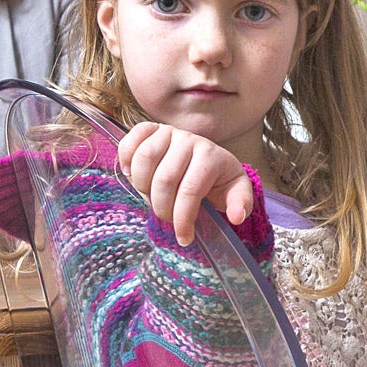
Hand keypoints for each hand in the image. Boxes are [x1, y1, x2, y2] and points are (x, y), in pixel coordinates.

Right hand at [117, 123, 254, 246]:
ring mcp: (168, 132)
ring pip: (144, 160)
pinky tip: (132, 176)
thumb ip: (240, 203)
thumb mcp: (236, 191)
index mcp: (210, 156)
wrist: (208, 157)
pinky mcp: (151, 129)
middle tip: (167, 218)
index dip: (182, 219)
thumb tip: (236, 217)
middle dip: (162, 208)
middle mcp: (189, 140)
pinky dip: (125, 158)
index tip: (183, 238)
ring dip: (142, 187)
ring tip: (151, 198)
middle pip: (163, 180)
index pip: (190, 191)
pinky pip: (131, 139)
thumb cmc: (219, 179)